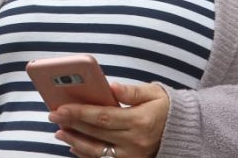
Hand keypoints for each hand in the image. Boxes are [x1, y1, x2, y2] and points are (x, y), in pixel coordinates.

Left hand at [49, 82, 170, 157]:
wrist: (184, 131)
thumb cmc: (165, 107)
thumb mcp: (154, 93)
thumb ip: (132, 91)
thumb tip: (112, 87)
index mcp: (140, 121)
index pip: (103, 117)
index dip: (80, 113)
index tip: (61, 107)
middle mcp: (135, 142)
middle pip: (96, 134)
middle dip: (72, 125)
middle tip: (53, 116)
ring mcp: (133, 156)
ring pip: (97, 152)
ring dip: (75, 142)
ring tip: (60, 132)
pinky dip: (86, 155)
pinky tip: (74, 146)